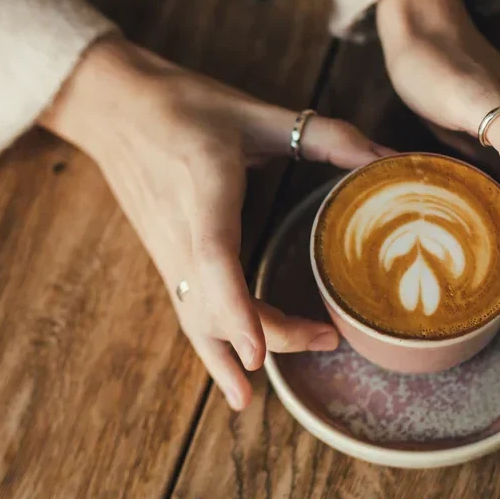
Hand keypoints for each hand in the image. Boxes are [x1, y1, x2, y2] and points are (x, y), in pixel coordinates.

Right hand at [41, 35, 391, 408]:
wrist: (111, 105)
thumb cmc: (182, 104)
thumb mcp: (254, 112)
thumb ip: (325, 136)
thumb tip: (389, 159)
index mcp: (204, 193)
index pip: (216, 263)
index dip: (237, 310)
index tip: (258, 354)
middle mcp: (180, 234)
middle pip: (215, 307)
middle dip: (269, 334)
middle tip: (329, 338)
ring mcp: (167, 251)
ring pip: (197, 318)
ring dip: (232, 354)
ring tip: (254, 394)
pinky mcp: (164, 257)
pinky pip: (188, 312)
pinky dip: (210, 348)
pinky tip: (230, 375)